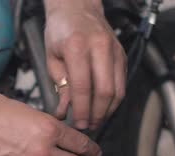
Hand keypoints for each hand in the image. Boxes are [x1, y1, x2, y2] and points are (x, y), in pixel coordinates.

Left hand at [44, 0, 126, 130]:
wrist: (78, 8)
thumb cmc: (61, 31)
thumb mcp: (52, 57)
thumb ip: (60, 85)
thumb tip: (65, 111)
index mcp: (77, 46)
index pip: (83, 87)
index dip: (82, 110)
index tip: (78, 124)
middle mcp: (99, 47)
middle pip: (105, 91)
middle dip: (97, 114)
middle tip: (88, 126)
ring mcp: (114, 51)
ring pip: (118, 90)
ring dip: (108, 110)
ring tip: (96, 120)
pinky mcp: (122, 55)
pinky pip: (122, 84)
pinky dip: (114, 100)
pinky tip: (104, 108)